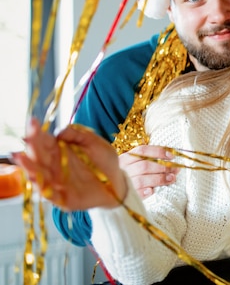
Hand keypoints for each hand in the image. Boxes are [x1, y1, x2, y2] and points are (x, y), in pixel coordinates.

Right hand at [12, 118, 126, 209]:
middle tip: (28, 138)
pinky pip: (50, 194)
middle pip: (38, 157)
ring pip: (38, 175)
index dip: (36, 132)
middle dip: (31, 147)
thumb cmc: (104, 161)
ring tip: (21, 157)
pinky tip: (36, 178)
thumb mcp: (95, 143)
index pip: (43, 140)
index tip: (33, 122)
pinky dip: (43, 187)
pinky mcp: (62, 198)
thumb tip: (60, 131)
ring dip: (29, 167)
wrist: (116, 183)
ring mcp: (56, 182)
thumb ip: (79, 135)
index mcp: (59, 150)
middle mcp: (53, 166)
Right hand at [119, 145, 179, 197]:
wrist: (111, 189)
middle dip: (163, 167)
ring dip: (159, 179)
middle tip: (176, 170)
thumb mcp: (133, 163)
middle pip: (145, 165)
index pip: (142, 151)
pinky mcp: (123, 196)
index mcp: (125, 158)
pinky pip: (134, 193)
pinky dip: (144, 192)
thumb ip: (147, 159)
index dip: (158, 152)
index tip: (172, 156)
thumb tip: (170, 158)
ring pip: (142, 179)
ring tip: (171, 179)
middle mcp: (122, 169)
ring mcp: (122, 183)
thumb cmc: (128, 174)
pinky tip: (152, 191)